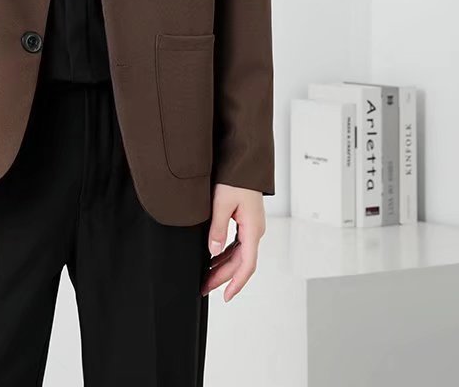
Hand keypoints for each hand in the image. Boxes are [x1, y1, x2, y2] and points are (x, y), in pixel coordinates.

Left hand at [201, 183, 265, 301]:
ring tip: (205, 277)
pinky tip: (212, 258)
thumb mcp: (222, 203)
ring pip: (238, 254)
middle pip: (240, 262)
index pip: (247, 265)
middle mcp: (255, 231)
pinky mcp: (246, 221)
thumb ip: (218, 228)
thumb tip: (213, 252)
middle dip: (223, 277)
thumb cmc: (236, 179)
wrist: (244, 162)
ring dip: (223, 267)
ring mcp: (251, 227)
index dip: (236, 282)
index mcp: (252, 229)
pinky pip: (237, 244)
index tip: (226, 297)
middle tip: (204, 287)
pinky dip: (225, 254)